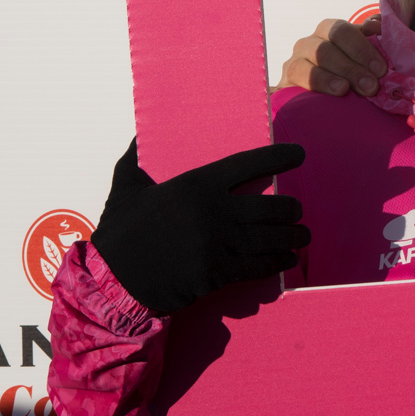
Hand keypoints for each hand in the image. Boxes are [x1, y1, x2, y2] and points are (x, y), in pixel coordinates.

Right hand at [89, 139, 309, 316]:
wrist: (112, 281)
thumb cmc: (119, 232)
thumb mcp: (125, 188)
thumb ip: (136, 159)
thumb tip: (139, 134)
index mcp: (197, 185)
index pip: (249, 163)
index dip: (278, 157)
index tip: (299, 154)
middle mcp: (216, 211)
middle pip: (271, 206)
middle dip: (290, 208)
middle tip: (296, 209)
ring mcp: (220, 243)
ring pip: (271, 237)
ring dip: (292, 236)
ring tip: (302, 234)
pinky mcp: (219, 272)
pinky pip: (259, 265)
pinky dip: (278, 261)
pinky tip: (287, 259)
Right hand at [277, 16, 385, 96]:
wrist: (330, 100)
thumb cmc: (356, 72)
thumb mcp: (368, 55)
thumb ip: (376, 38)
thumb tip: (374, 25)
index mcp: (330, 30)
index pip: (342, 31)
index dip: (362, 49)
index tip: (381, 70)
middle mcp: (310, 42)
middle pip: (325, 49)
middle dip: (351, 68)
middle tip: (371, 87)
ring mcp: (295, 61)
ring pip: (305, 65)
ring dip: (329, 78)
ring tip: (345, 90)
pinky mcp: (286, 82)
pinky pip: (296, 79)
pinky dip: (314, 85)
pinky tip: (328, 94)